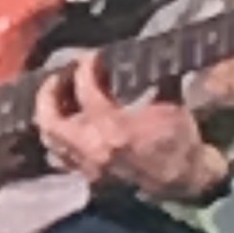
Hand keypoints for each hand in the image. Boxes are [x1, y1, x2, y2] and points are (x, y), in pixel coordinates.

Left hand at [34, 51, 230, 204]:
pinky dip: (57, 138)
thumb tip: (142, 51)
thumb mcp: (170, 102)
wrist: (185, 180)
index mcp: (114, 127)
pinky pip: (60, 156)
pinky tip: (66, 125)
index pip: (85, 89)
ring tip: (58, 98)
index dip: (85, 67)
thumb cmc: (179, 139)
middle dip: (49, 92)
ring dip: (49, 114)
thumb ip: (151, 77)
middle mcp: (92, 148)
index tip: (92, 56)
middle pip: (50, 119)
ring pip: (50, 139)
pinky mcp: (88, 176)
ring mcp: (87, 165)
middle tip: (59, 75)